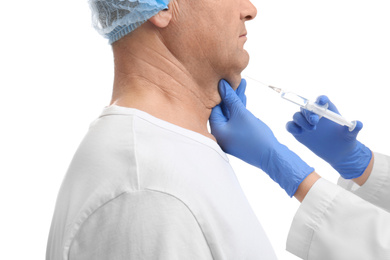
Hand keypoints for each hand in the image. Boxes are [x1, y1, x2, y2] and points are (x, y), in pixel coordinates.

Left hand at [210, 79, 313, 196]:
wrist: (272, 156)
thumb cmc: (255, 136)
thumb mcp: (241, 113)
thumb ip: (231, 98)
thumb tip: (222, 85)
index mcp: (216, 131)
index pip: (214, 108)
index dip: (220, 92)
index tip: (224, 79)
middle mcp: (220, 135)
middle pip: (223, 110)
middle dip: (230, 94)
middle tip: (235, 79)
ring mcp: (230, 137)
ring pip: (231, 113)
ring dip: (237, 100)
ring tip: (242, 83)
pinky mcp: (239, 137)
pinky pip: (237, 120)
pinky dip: (240, 109)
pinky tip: (244, 96)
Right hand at [286, 95, 371, 178]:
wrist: (338, 153)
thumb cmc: (345, 140)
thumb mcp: (351, 135)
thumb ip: (354, 129)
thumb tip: (358, 124)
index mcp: (327, 110)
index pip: (321, 100)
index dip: (320, 99)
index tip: (322, 103)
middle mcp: (315, 114)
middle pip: (306, 107)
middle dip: (308, 112)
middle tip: (315, 121)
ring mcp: (305, 122)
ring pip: (297, 115)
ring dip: (301, 120)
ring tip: (311, 130)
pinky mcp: (298, 132)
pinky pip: (290, 126)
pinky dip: (291, 127)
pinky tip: (300, 133)